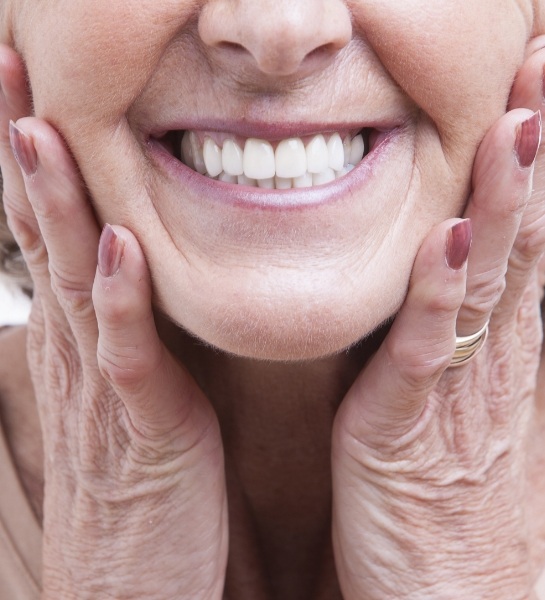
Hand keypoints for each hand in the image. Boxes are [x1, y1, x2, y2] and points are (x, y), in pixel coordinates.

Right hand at [0, 45, 226, 599]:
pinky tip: (116, 245)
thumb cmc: (140, 483)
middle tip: (13, 66)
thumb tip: (132, 268)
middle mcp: (81, 351)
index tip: (31, 87)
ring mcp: (104, 388)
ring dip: (57, 205)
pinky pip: (127, 354)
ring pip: (73, 279)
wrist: (130, 582)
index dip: (39, 159)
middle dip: (28, 150)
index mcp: (85, 338)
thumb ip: (128, 330)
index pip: (52, 230)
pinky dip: (119, 298)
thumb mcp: (130, 390)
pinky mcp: (143, 428)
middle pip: (46, 234)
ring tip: (41, 128)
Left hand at [331, 41, 544, 599]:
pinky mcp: (411, 429)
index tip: (540, 88)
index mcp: (498, 349)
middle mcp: (494, 358)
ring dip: (507, 203)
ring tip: (520, 124)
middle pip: (526, 239)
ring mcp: (460, 391)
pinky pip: (429, 350)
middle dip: (539, 153)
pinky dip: (440, 294)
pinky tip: (447, 240)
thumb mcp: (456, 404)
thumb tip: (449, 274)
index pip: (527, 237)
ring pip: (491, 280)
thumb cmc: (445, 499)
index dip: (537, 165)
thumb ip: (452, 337)